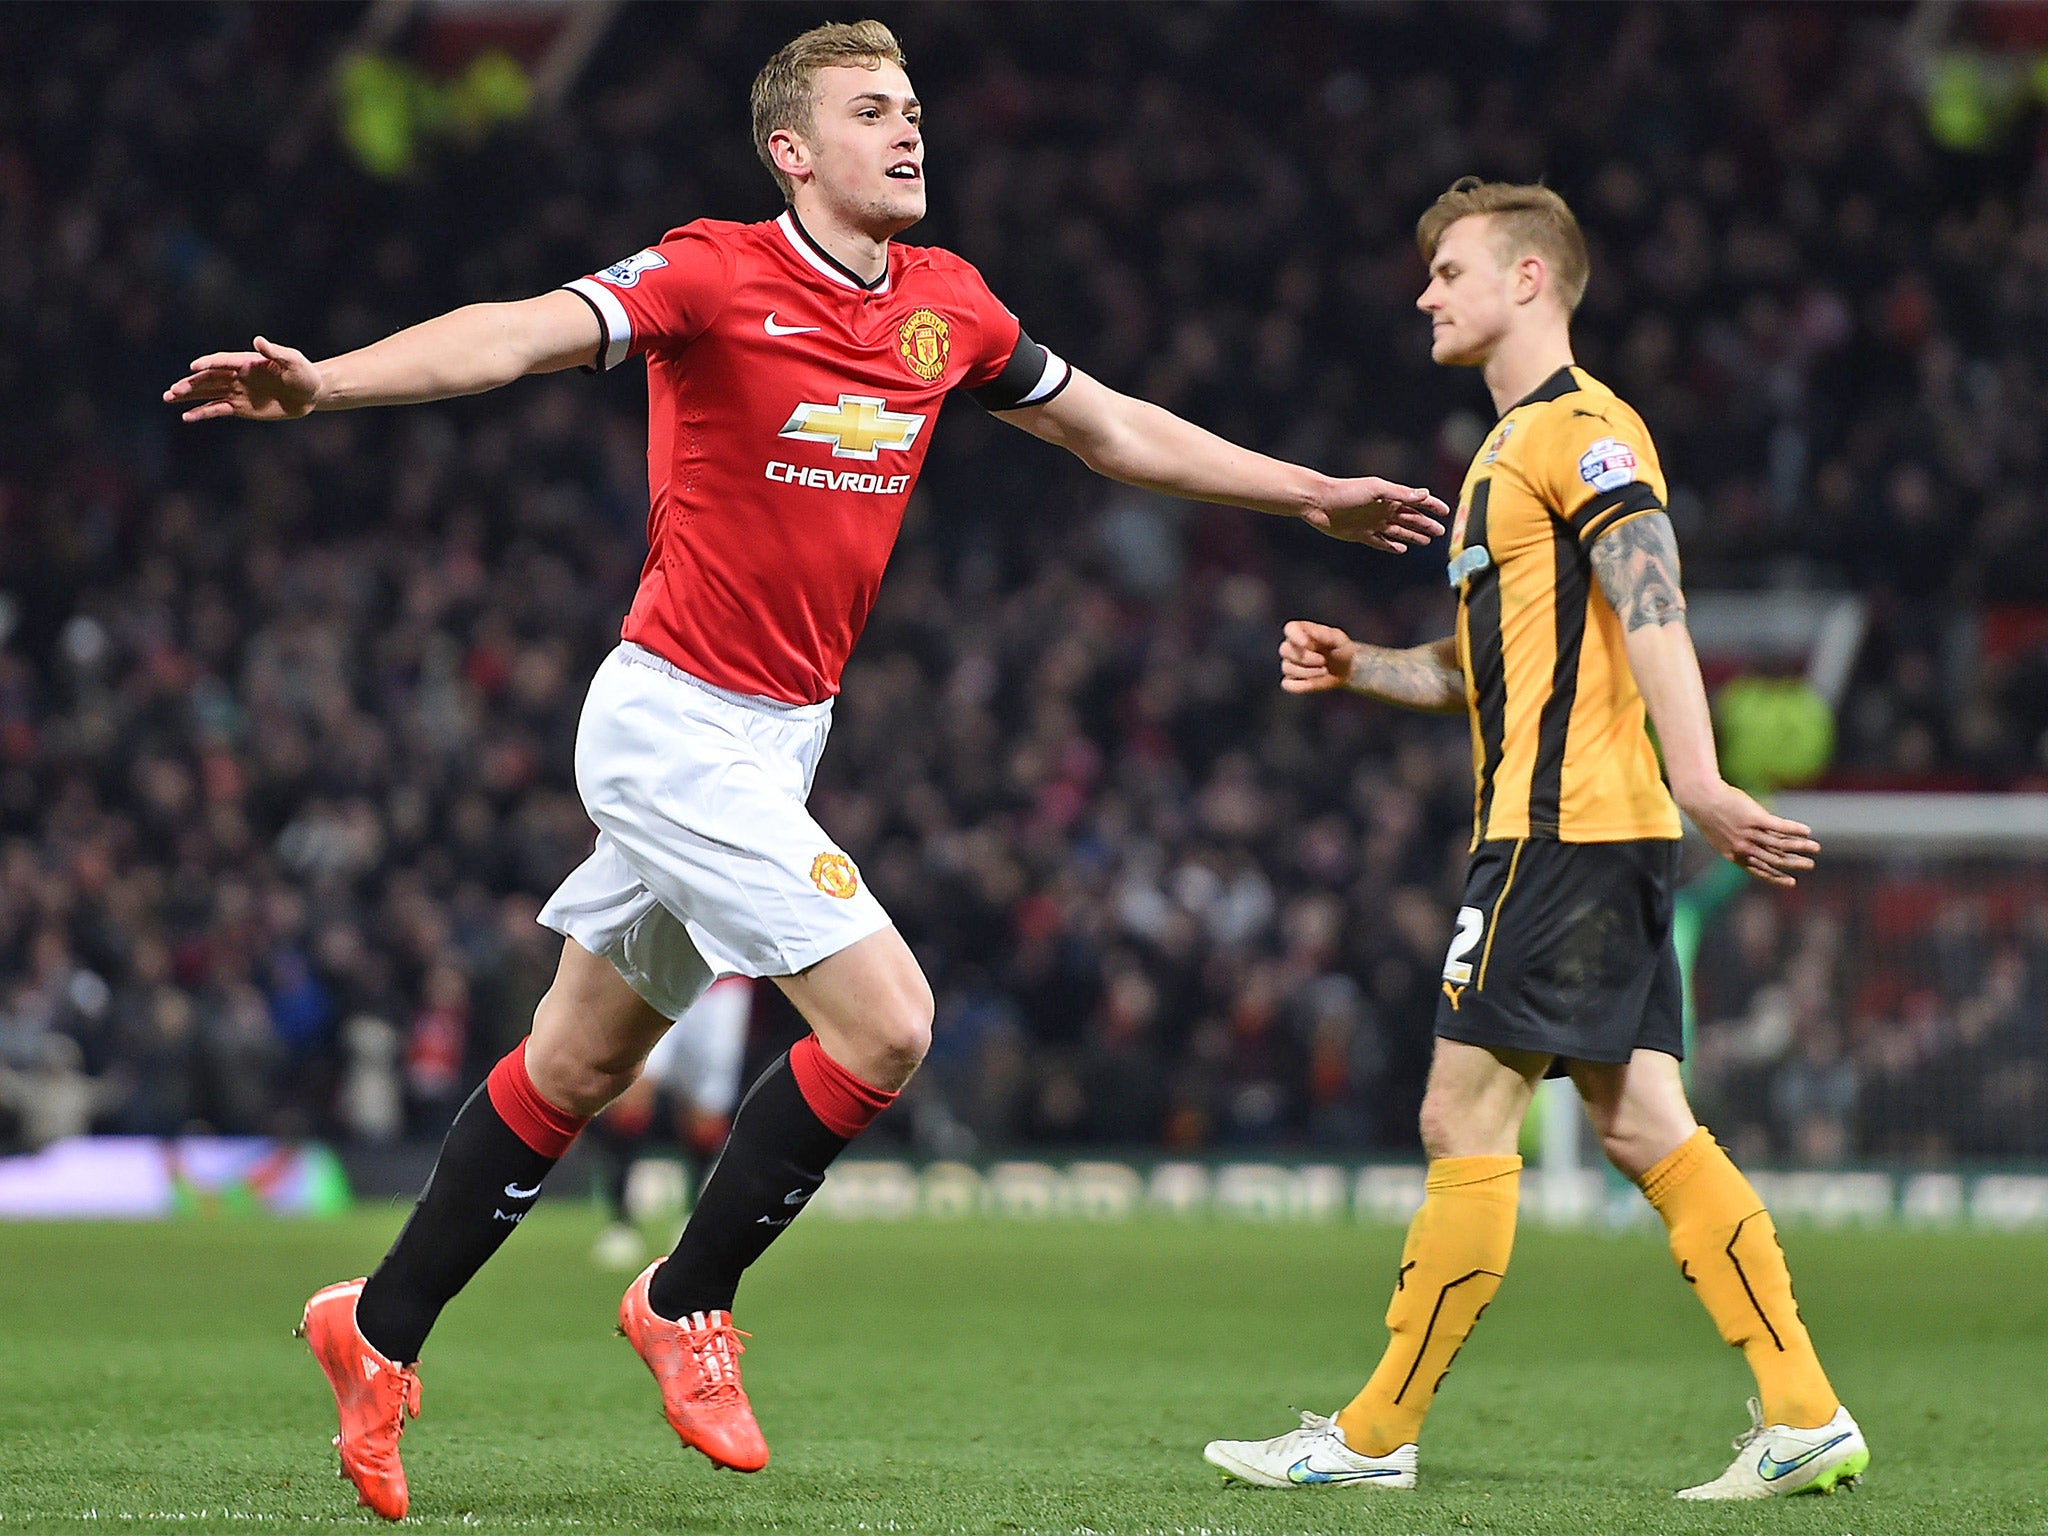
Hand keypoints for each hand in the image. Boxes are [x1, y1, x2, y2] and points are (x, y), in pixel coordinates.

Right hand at [162, 336, 322, 421]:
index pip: (222, 361)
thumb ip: (275, 352)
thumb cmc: (304, 373)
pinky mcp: (240, 407)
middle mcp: (237, 375)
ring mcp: (237, 392)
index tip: (194, 367)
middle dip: (190, 384)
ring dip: (188, 396)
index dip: (209, 363)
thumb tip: (258, 341)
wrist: (311, 393)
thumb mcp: (293, 361)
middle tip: (172, 391)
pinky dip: (202, 413)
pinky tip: (186, 416)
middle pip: (208, 378)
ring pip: (207, 393)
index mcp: (247, 361)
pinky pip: (217, 409)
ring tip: (168, 397)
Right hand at [1278, 620, 1358, 692]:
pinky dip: (1301, 685)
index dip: (1295, 636)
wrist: (1346, 669)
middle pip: (1285, 650)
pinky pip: (1287, 684)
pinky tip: (1314, 682)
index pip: (1290, 629)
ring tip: (1324, 671)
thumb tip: (1313, 632)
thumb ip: (1325, 634)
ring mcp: (1289, 664)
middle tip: (1323, 661)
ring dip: (1308, 672)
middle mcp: (1291, 646)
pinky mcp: (1290, 681)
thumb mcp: (1338, 639)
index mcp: (1301, 631)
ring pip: (1287, 668)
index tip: (1307, 643)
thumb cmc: (1341, 650)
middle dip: (1305, 658)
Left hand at [1303, 477, 1447, 551]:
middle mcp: (1383, 509)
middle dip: (1426, 524)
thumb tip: (1424, 495)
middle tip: (1440, 532)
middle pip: (1410, 519)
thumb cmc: (1346, 491)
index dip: (1432, 506)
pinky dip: (1391, 545)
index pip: (1416, 501)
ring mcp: (1373, 522)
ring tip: (1426, 541)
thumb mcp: (1376, 489)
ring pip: (1398, 531)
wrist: (1319, 503)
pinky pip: (1381, 542)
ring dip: (1412, 536)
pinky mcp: (1361, 534)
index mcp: (1389, 496)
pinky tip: (1402, 549)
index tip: (1446, 511)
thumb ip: (1400, 493)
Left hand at [1679, 780, 1819, 887]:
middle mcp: (1743, 848)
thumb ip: (1738, 843)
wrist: (1701, 797)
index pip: (1760, 871)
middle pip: (1774, 859)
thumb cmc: (1709, 814)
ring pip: (1780, 844)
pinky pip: (1780, 827)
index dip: (1777, 877)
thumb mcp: (1721, 836)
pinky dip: (1795, 829)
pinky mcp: (1755, 818)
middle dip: (1794, 863)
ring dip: (1800, 847)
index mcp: (1734, 856)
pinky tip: (1807, 831)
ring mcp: (1750, 833)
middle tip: (1810, 865)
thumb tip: (1756, 845)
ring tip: (1815, 847)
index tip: (1792, 882)